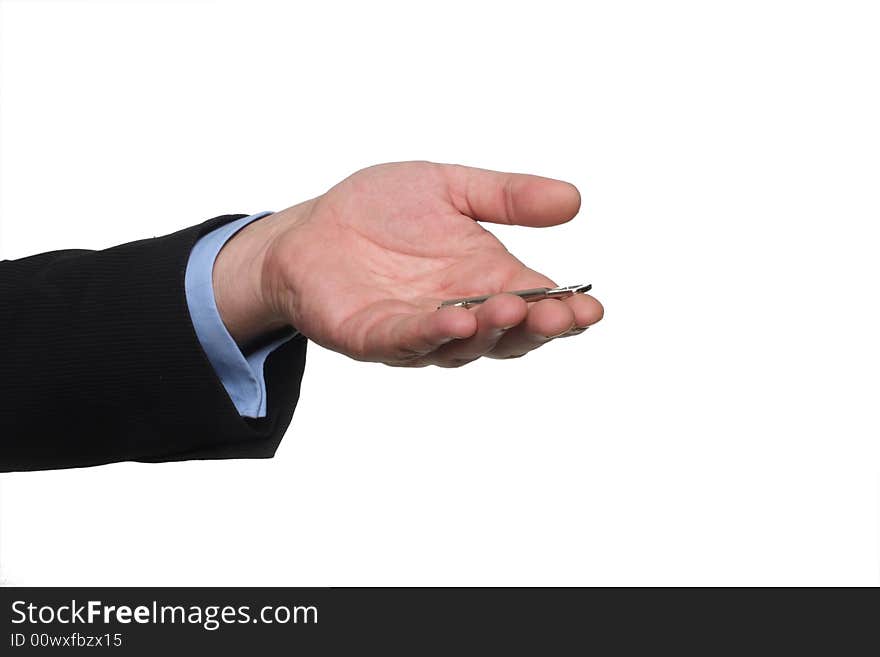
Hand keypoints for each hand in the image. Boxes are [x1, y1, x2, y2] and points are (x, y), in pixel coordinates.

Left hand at [213, 162, 602, 366]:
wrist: (313, 226)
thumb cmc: (382, 211)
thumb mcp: (451, 188)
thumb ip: (507, 197)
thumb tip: (574, 200)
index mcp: (487, 281)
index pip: (537, 305)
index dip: (566, 312)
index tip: (592, 306)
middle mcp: (461, 313)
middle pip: (510, 335)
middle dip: (537, 328)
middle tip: (561, 315)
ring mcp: (418, 331)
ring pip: (463, 346)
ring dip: (490, 332)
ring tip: (510, 308)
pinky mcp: (374, 337)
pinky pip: (407, 341)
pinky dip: (432, 335)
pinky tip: (456, 321)